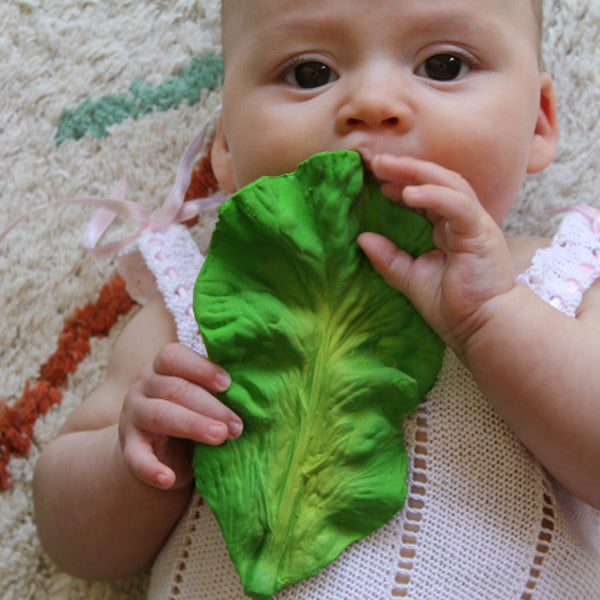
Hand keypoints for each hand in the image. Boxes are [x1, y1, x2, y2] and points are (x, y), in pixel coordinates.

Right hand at [118, 343, 242, 489]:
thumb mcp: (202, 396)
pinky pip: (135, 456)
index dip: (201, 368)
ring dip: (192, 426)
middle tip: (237, 425)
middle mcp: (143, 385)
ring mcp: (133, 414)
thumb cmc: (191, 410)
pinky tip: (168, 479)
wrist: (159, 447)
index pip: (174, 357)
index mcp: (162, 366)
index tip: (228, 383)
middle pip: (175, 389)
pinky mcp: (128, 445)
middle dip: (210, 406)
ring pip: (159, 415)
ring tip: (220, 437)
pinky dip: (150, 469)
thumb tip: (254, 393)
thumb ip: (218, 390)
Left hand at [359, 154, 515, 352]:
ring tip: (387, 167)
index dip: (401, 184)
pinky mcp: (480, 232)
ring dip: (417, 172)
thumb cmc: (452, 306)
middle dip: (406, 168)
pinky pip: (458, 205)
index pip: (426, 196)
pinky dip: (434, 194)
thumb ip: (387, 258)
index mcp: (448, 229)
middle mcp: (462, 220)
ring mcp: (474, 223)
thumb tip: (362, 238)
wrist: (480, 327)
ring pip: (449, 183)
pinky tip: (408, 193)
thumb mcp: (410, 278)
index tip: (376, 181)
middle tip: (376, 160)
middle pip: (436, 181)